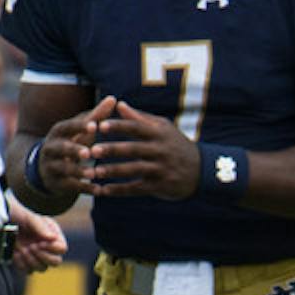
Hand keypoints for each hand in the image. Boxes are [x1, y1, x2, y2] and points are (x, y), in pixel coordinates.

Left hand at [8, 204, 66, 272]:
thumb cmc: (17, 215)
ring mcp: (36, 256)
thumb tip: (52, 238)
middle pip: (56, 262)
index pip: (62, 248)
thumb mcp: (29, 217)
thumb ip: (41, 226)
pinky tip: (15, 253)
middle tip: (31, 247)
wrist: (0, 220)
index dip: (53, 248)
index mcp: (53, 236)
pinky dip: (21, 263)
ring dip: (31, 260)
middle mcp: (47, 248)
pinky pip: (27, 270)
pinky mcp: (25, 262)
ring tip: (22, 249)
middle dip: (43, 256)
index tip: (40, 242)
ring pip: (42, 268)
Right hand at [33, 97, 118, 196]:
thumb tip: (114, 98)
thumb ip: (96, 116)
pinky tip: (98, 190)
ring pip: (63, 168)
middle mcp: (51, 148)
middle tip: (88, 152)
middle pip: (60, 148)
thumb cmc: (73, 143)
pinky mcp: (56, 183)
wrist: (47, 168)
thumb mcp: (81, 130)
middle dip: (73, 150)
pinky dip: (83, 188)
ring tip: (93, 174)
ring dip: (78, 171)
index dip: (78, 126)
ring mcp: (52, 166)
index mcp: (59, 133)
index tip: (93, 125)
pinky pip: (69, 186)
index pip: (66, 127)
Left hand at [83, 99, 201, 199]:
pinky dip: (120, 190)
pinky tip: (104, 190)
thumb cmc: (176, 145)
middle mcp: (161, 151)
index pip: (136, 128)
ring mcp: (162, 169)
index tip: (100, 125)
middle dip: (112, 150)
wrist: (203, 170)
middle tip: (91, 150)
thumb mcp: (163, 129)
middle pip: (133, 149)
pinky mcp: (162, 186)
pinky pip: (138, 188)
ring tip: (95, 172)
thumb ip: (139, 118)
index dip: (118, 126)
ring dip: (114, 171)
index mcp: (159, 134)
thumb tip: (117, 104)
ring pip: (134, 170)